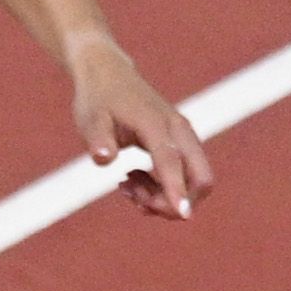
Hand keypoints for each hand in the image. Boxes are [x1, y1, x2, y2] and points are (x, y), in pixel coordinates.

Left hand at [69, 36, 211, 218]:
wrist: (108, 74)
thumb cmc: (98, 98)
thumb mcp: (90, 118)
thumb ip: (98, 138)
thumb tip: (103, 158)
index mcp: (157, 124)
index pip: (172, 162)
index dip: (176, 190)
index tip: (183, 215)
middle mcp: (178, 131)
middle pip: (200, 177)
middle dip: (173, 201)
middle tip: (135, 199)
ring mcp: (183, 138)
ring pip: (193, 181)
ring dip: (163, 197)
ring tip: (126, 188)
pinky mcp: (180, 144)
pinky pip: (184, 177)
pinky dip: (162, 189)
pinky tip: (132, 181)